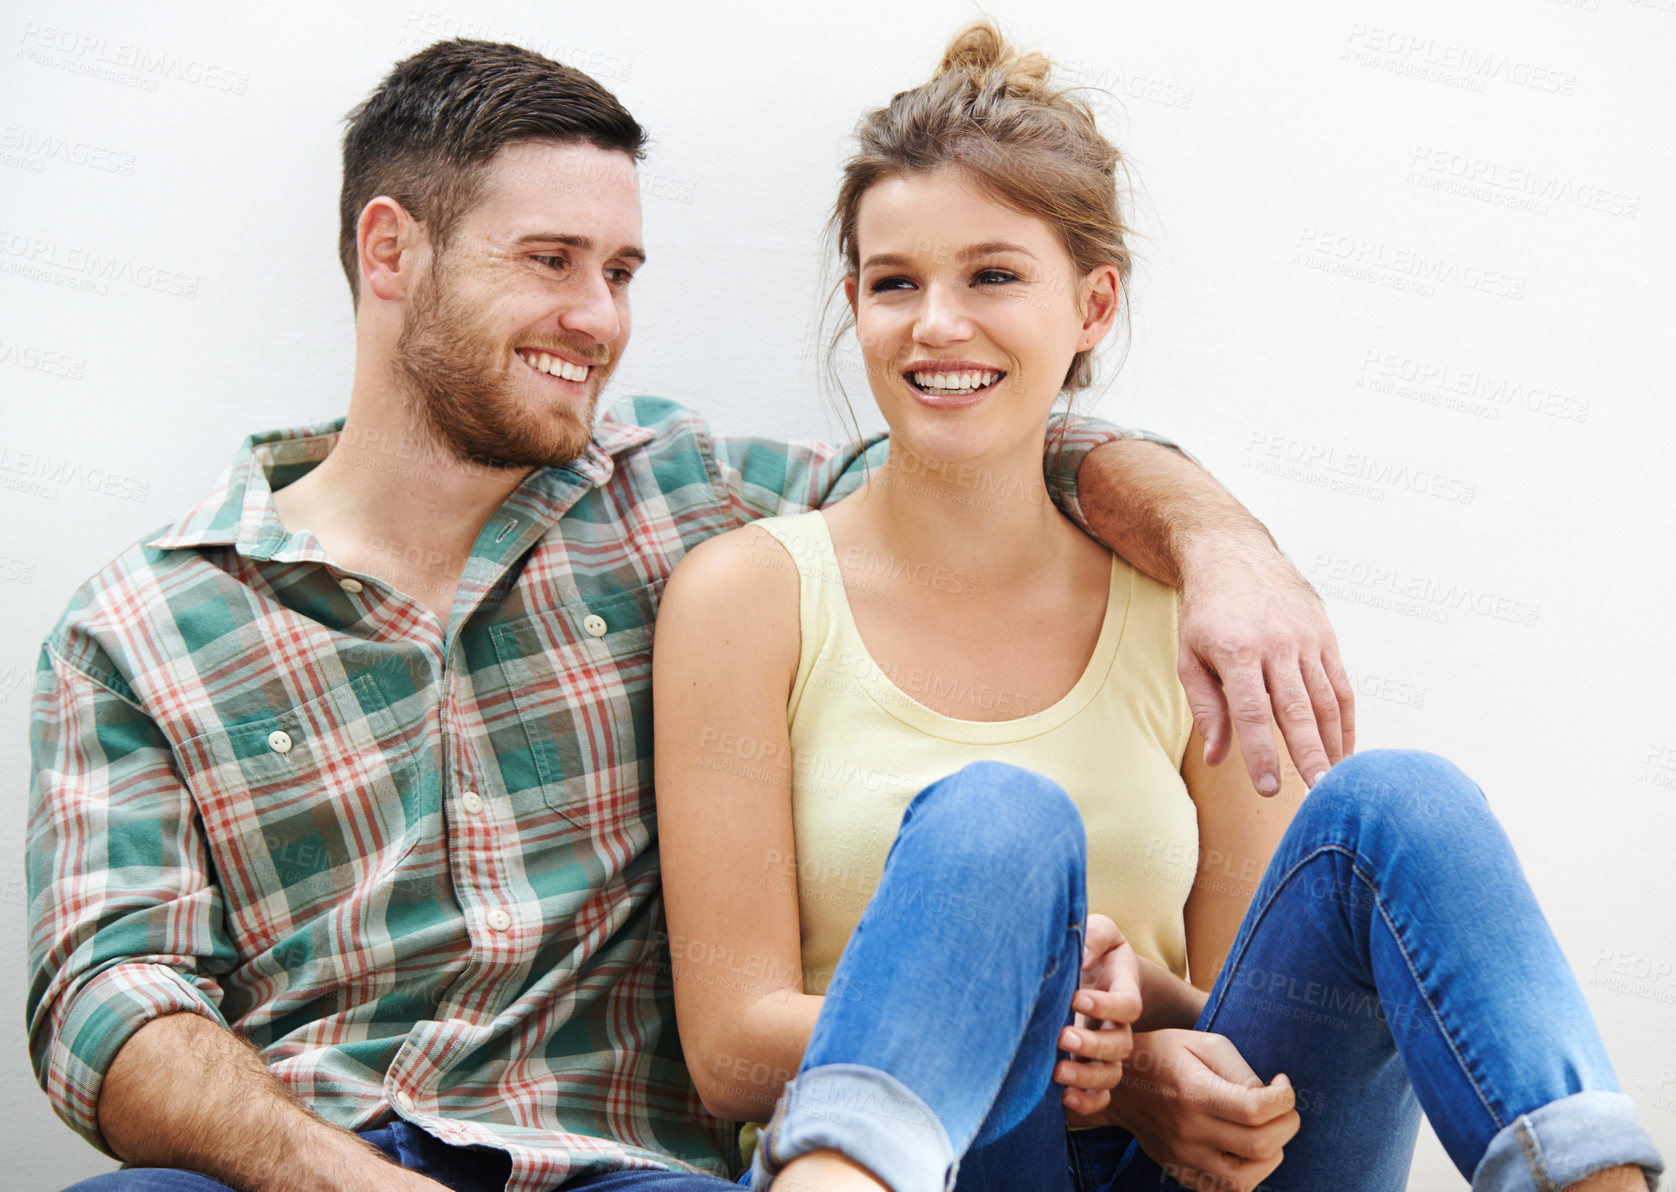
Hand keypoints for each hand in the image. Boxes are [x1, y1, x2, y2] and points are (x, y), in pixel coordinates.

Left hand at [1057, 914, 1142, 1118]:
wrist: (1092, 969)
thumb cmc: (1093, 947)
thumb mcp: (1098, 930)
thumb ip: (1095, 936)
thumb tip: (1083, 955)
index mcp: (1123, 990)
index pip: (1128, 1004)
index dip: (1106, 1005)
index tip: (1076, 997)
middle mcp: (1117, 1024)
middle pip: (1121, 1045)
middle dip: (1093, 1044)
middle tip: (1063, 1035)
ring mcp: (1105, 1048)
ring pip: (1111, 1073)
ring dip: (1087, 1076)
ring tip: (1058, 1070)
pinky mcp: (1090, 1065)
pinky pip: (1100, 1094)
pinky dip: (1087, 1102)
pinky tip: (1063, 1098)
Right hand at [1110, 1029, 1299, 1191]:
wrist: (1119, 1084)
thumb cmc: (1165, 1055)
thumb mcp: (1203, 1043)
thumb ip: (1240, 1070)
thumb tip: (1270, 1098)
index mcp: (1193, 1093)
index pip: (1256, 1110)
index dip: (1284, 1098)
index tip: (1281, 1082)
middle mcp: (1188, 1130)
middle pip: (1260, 1146)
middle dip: (1287, 1126)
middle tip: (1284, 1109)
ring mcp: (1183, 1157)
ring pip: (1246, 1179)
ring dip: (1271, 1156)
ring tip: (1267, 1133)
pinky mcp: (1180, 1172)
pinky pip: (1225, 1190)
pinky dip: (1247, 1176)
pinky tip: (1246, 1151)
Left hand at [1177, 541, 1353, 794]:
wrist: (1233, 555)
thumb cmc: (1205, 614)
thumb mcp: (1189, 657)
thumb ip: (1205, 708)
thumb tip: (1216, 757)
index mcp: (1237, 651)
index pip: (1254, 713)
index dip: (1262, 754)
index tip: (1270, 789)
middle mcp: (1276, 644)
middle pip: (1298, 710)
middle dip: (1310, 756)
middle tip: (1321, 794)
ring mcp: (1306, 638)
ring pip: (1325, 700)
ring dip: (1333, 744)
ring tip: (1336, 781)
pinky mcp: (1325, 635)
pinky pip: (1341, 684)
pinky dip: (1345, 720)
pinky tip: (1344, 748)